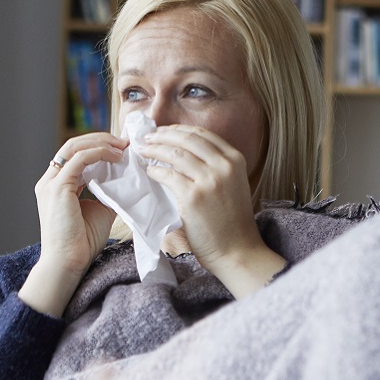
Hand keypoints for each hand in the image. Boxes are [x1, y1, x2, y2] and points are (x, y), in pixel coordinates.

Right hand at [18, 132, 125, 315]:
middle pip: (73, 145)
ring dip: (101, 142)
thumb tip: (126, 180)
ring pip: (74, 147)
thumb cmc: (81, 243)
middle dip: (101, 139)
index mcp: (56, 185)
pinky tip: (117, 157)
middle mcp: (49, 180)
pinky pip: (80, 159)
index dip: (98, 146)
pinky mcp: (58, 187)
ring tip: (123, 146)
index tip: (121, 147)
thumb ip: (106, 193)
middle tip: (125, 141)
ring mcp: (51, 182)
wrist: (68, 263)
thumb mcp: (99, 210)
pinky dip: (99, 153)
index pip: (75, 155)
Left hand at [136, 125, 285, 297]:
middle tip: (147, 138)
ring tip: (143, 151)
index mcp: (235, 159)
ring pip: (175, 154)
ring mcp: (209, 180)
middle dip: (163, 135)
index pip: (202, 134)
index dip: (179, 129)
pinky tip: (149, 172)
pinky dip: (155, 171)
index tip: (164, 131)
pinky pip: (168, 176)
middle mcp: (224, 166)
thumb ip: (216, 166)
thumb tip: (184, 152)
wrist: (237, 250)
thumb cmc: (232, 222)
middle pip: (187, 139)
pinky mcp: (193, 197)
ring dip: (154, 149)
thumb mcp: (233, 184)